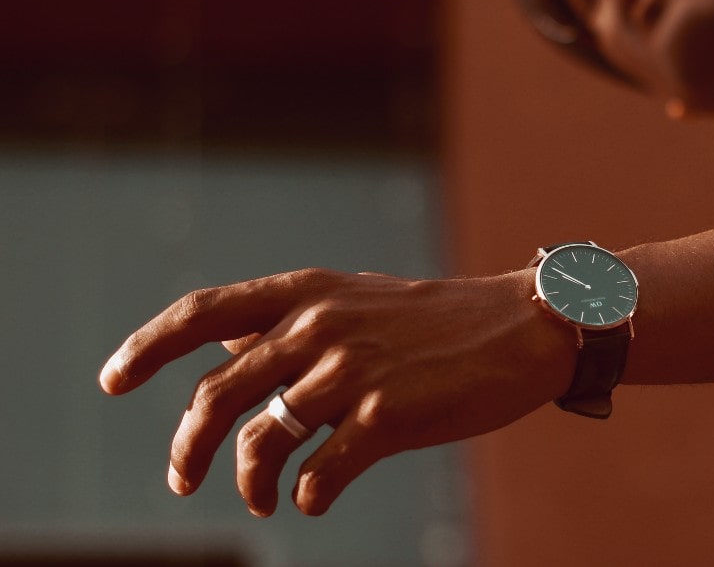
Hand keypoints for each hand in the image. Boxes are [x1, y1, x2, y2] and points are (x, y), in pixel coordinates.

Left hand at [99, 267, 572, 516]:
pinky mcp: (387, 415)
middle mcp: (320, 325)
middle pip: (217, 393)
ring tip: (263, 499)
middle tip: (181, 479)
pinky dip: (308, 493)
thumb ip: (294, 325)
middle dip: (186, 445)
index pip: (204, 312)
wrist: (524, 328)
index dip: (148, 347)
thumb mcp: (358, 300)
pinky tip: (315, 497)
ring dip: (250, 482)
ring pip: (261, 439)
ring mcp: (353, 369)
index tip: (112, 381)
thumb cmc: (439, 321)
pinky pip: (320, 471)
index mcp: (308, 291)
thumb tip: (229, 360)